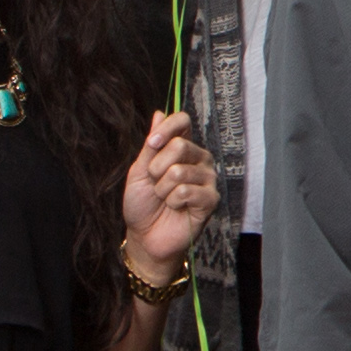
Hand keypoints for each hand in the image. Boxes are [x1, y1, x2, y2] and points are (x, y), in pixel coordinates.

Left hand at [120, 112, 217, 273]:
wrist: (144, 236)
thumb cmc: (142, 203)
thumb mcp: (139, 171)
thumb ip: (151, 145)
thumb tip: (159, 114)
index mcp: (181, 149)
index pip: (183, 122)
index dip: (167, 129)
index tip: (152, 143)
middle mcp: (198, 159)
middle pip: (180, 146)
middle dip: (157, 168)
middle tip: (155, 183)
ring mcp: (207, 179)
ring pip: (180, 172)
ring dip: (162, 189)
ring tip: (165, 199)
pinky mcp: (210, 199)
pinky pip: (186, 191)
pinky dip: (172, 201)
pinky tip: (176, 208)